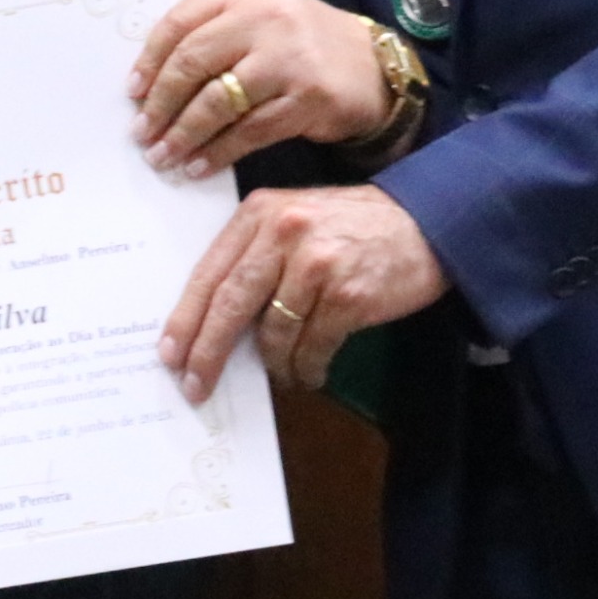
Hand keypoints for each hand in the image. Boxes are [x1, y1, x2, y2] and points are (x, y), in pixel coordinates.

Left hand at [130, 0, 408, 176]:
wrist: (374, 69)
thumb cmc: (302, 48)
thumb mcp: (261, 22)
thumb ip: (214, 36)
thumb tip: (151, 84)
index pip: (181, 21)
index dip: (149, 60)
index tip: (132, 94)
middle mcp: (265, 19)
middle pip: (192, 61)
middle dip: (160, 104)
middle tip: (141, 134)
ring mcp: (287, 58)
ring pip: (217, 101)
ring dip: (183, 134)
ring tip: (163, 157)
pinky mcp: (306, 98)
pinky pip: (248, 131)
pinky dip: (217, 152)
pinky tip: (198, 167)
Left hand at [157, 185, 450, 397]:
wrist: (427, 222)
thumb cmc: (350, 229)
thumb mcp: (293, 220)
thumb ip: (254, 256)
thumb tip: (211, 322)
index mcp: (259, 212)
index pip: (210, 273)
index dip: (186, 318)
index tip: (170, 354)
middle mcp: (283, 232)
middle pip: (230, 304)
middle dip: (208, 352)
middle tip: (195, 386)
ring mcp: (316, 262)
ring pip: (273, 332)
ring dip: (274, 364)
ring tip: (281, 373)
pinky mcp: (347, 293)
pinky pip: (312, 346)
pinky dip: (306, 367)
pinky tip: (309, 374)